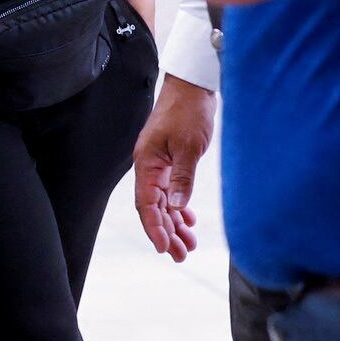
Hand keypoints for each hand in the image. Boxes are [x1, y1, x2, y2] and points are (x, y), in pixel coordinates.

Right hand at [132, 73, 217, 261]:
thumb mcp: (189, 146)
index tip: (163, 248)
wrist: (193, 85)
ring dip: (174, 224)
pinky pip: (171, 191)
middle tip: (180, 254)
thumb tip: (177, 208)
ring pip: (163, 203)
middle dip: (166, 233)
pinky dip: (179, 208)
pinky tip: (188, 220)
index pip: (146, 204)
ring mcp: (159, 165)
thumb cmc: (188, 110)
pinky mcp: (170, 161)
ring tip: (187, 244)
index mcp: (146, 163)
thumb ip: (182, 177)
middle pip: (154, 208)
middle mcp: (149, 167)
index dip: (154, 228)